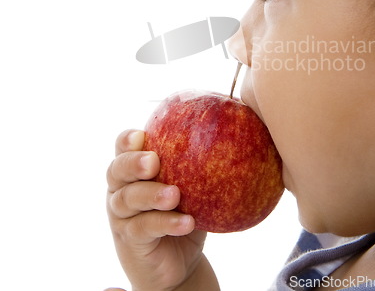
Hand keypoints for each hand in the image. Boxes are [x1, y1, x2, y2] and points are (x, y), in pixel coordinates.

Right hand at [106, 129, 217, 290]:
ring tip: (174, 195)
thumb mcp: (193, 186)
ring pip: (128, 199)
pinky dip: (165, 223)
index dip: (127, 140)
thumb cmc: (186, 211)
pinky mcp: (129, 239)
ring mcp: (121, 215)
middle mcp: (121, 188)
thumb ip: (200, 164)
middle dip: (134, 163)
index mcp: (134, 168)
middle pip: (117, 170)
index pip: (123, 146)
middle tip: (154, 161)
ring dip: (152, 195)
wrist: (178, 262)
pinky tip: (187, 222)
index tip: (142, 134)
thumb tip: (233, 135)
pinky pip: (143, 228)